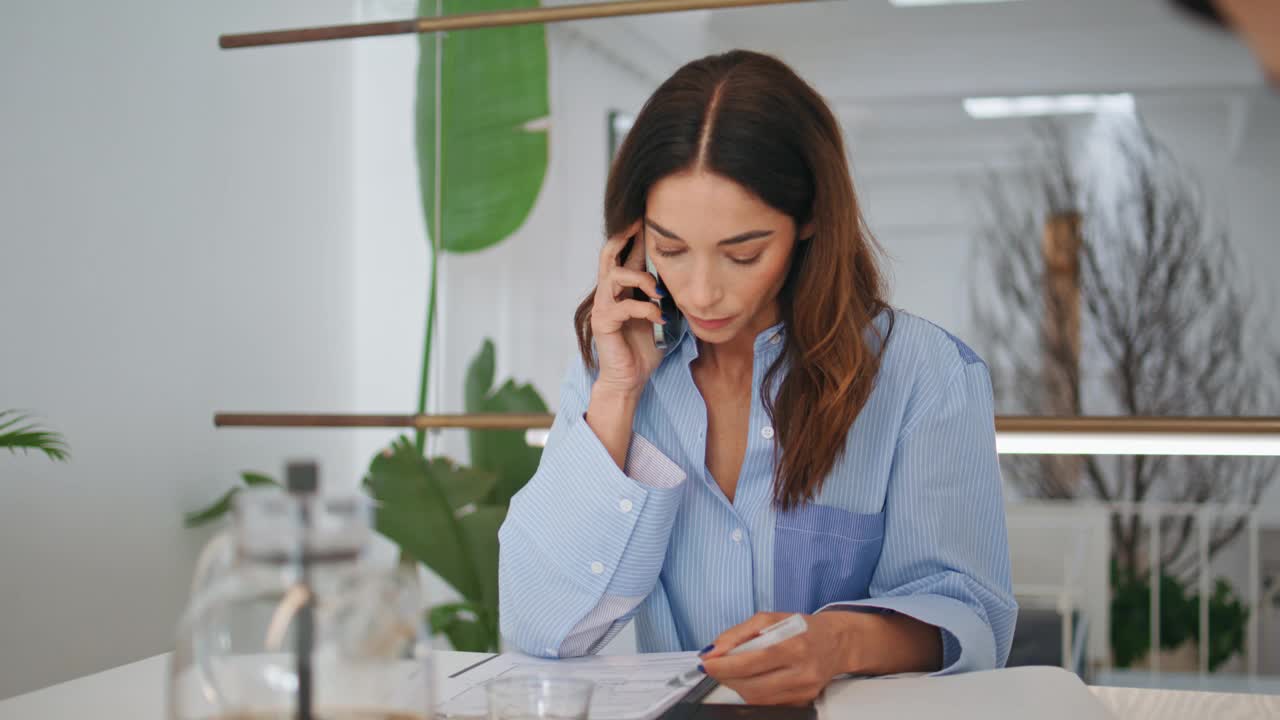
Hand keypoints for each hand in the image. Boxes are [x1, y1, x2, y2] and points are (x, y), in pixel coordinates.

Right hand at [590, 219, 665, 396]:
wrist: (629, 378)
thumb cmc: (644, 348)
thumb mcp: (662, 314)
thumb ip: (667, 295)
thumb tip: (690, 276)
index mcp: (624, 287)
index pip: (627, 252)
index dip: (636, 233)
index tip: (650, 215)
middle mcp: (609, 291)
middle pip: (609, 252)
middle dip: (626, 236)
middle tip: (641, 225)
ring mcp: (604, 305)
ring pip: (615, 274)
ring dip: (641, 278)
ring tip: (658, 293)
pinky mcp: (603, 322)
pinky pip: (623, 306)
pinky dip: (645, 309)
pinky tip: (659, 318)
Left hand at [699, 612, 855, 705]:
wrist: (835, 643)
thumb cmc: (802, 628)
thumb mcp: (769, 619)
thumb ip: (739, 633)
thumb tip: (714, 651)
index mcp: (795, 645)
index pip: (753, 661)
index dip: (725, 665)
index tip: (707, 662)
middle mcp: (802, 671)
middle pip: (753, 685)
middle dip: (726, 677)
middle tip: (714, 667)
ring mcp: (803, 690)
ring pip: (758, 698)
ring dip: (736, 686)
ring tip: (731, 671)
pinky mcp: (802, 701)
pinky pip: (768, 703)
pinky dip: (752, 692)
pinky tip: (750, 679)